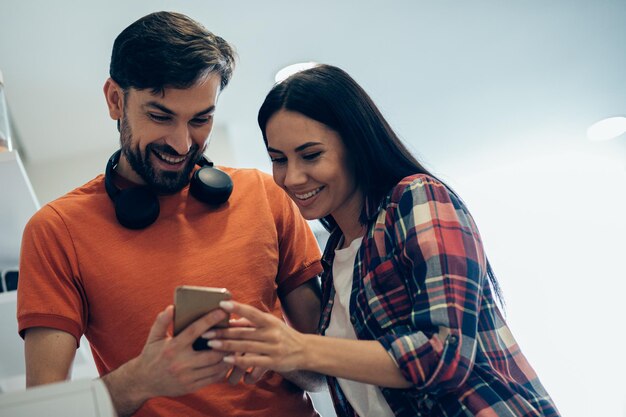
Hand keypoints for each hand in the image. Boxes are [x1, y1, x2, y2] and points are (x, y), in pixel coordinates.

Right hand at [113, 306, 232, 400]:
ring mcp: (187, 377)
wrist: (142, 382)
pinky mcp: (191, 387)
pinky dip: (222, 370)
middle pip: (212, 353)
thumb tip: (172, 307)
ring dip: (227, 357)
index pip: (195, 331)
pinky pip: (212, 379)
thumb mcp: (153, 337)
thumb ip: (162, 321)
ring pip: (215, 367)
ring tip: (235, 347)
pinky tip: (227, 361)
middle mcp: (181, 363)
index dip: (211, 319)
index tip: (223, 310)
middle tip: (234, 334)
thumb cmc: (150, 355)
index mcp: (173, 347)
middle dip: (226, 343)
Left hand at [205, 301, 307, 373]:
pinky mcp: (273, 362)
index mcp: (269, 321)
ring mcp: (272, 348)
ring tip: (210, 345)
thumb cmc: (282, 334)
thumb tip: (231, 320)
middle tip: (206, 333)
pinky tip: (226, 359)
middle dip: (223, 333)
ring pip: (245, 347)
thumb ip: (252, 322)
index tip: (221, 304)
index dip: (237, 308)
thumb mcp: (270, 324)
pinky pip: (252, 361)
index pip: (251, 313)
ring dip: (226, 346)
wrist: (305, 350)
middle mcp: (271, 333)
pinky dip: (238, 361)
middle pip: (243, 332)